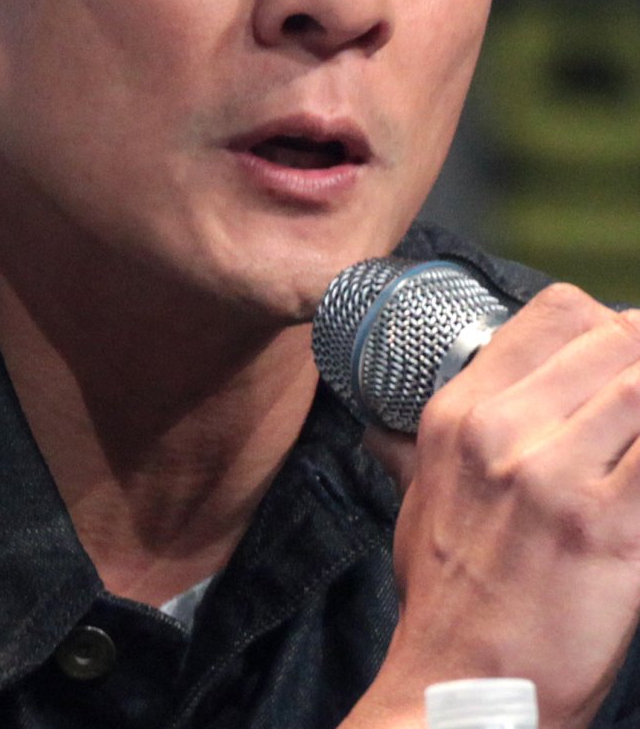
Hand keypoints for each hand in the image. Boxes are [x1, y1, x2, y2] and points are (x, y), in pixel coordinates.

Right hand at [356, 284, 639, 728]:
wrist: (463, 687)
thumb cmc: (445, 597)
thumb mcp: (415, 501)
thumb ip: (410, 451)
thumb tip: (383, 430)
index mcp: (458, 413)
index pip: (553, 313)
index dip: (602, 321)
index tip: (619, 349)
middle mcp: (500, 431)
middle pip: (609, 339)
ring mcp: (553, 476)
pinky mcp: (606, 529)